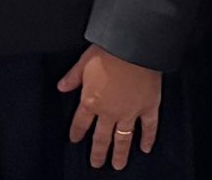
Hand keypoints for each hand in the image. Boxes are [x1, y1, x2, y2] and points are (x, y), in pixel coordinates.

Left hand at [59, 45, 160, 170]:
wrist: (134, 46)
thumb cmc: (108, 50)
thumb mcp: (84, 62)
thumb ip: (73, 77)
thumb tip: (61, 86)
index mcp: (91, 101)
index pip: (81, 123)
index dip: (77, 132)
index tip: (75, 140)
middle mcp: (109, 112)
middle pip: (101, 138)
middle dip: (98, 153)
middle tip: (97, 164)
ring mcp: (130, 112)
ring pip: (123, 139)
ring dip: (120, 154)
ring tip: (118, 165)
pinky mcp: (148, 106)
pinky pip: (149, 127)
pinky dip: (148, 139)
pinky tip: (145, 149)